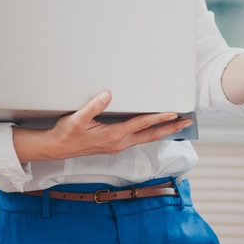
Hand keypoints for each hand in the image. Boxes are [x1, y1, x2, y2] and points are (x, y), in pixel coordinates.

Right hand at [12, 90, 192, 161]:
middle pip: (150, 135)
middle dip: (170, 128)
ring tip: (177, 125)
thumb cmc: (66, 134)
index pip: (141, 125)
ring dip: (162, 131)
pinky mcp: (114, 145)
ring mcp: (118, 145)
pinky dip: (150, 134)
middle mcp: (119, 143)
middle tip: (186, 122)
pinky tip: (155, 130)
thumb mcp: (77, 118)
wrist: (57, 148)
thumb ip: (93, 106)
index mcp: (113, 135)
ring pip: (146, 138)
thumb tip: (107, 94)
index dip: (158, 118)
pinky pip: (138, 139)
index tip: (173, 113)